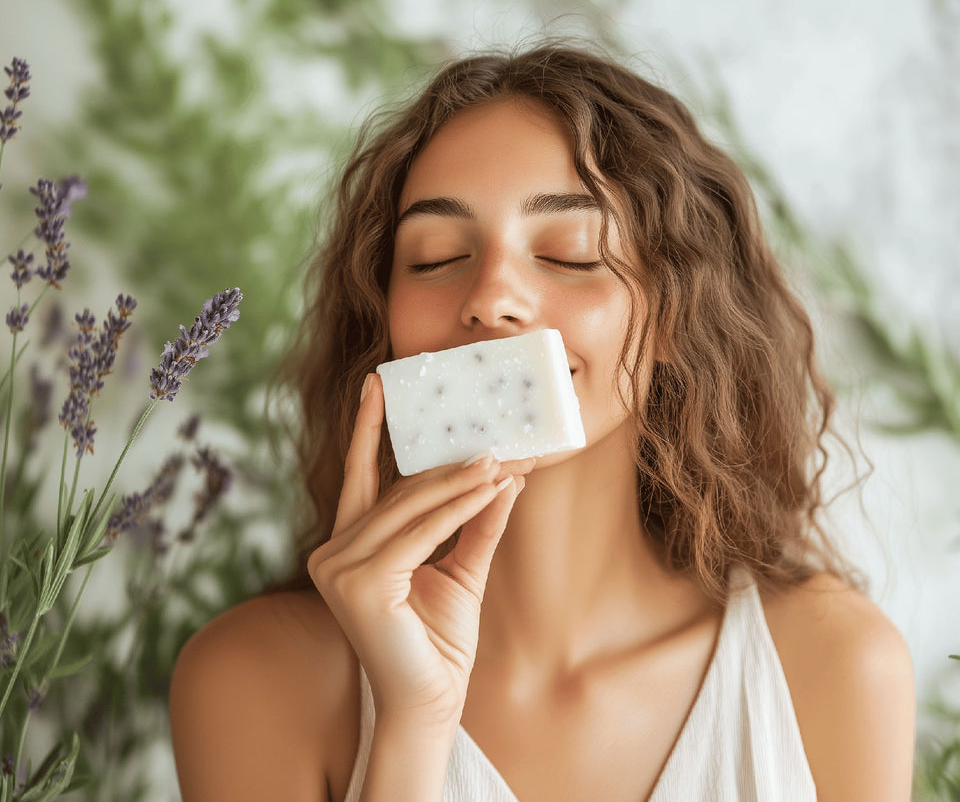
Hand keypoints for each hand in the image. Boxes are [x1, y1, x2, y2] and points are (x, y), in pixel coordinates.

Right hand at [308, 373, 531, 727]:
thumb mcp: (460, 569)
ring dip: (462, 483)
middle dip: (450, 466)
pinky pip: (422, 532)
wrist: (431, 702)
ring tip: (503, 462)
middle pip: (398, 492)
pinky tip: (490, 490)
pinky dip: (460, 510)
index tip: (378, 383)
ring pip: (411, 507)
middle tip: (497, 442)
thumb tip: (501, 477)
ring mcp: (338, 568)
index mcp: (345, 547)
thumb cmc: (439, 641)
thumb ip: (472, 523)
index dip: (369, 429)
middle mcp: (331, 553)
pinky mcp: (360, 583)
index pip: (360, 478)